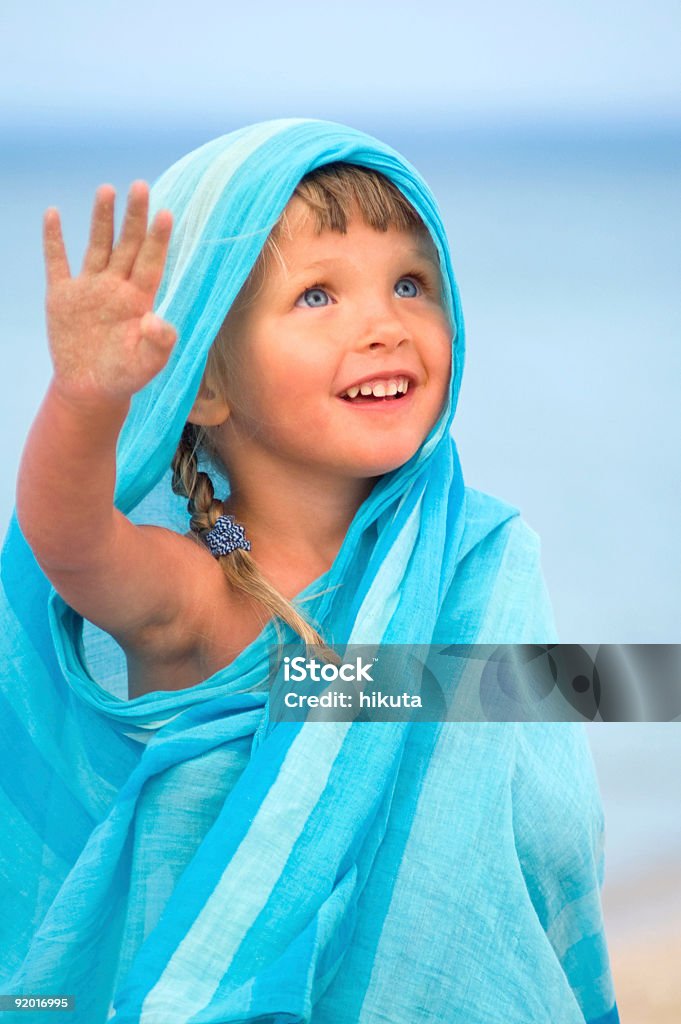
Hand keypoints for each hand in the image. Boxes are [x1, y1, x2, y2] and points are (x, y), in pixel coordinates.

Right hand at [43, 181, 176, 406]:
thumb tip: (157, 319)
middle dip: (134, 217)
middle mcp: (117, 287)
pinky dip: (54, 240)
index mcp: (140, 299)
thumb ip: (158, 344)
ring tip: (106, 190)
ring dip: (102, 219)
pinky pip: (57, 263)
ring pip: (97, 246)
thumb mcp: (147, 365)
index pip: (152, 263)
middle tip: (141, 186)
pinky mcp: (62, 296)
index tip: (167, 213)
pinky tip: (54, 214)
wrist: (91, 389)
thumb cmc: (125, 376)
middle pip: (128, 245)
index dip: (159, 239)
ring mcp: (90, 288)